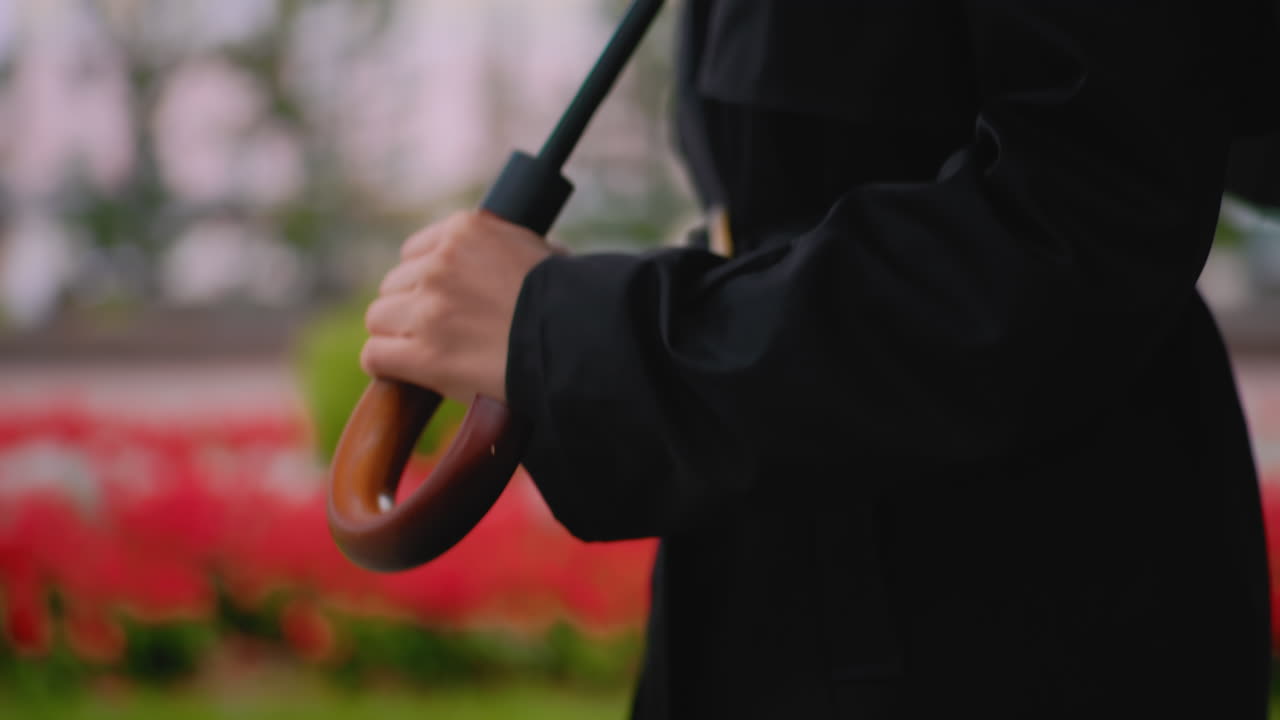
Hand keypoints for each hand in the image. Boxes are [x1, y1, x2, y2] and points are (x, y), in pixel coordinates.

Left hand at [361, 210, 553, 403]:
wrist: (577, 344)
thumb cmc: (569, 304)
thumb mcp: (538, 251)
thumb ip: (503, 249)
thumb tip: (502, 257)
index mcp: (464, 231)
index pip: (414, 252)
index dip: (426, 280)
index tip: (442, 300)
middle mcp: (439, 264)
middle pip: (393, 285)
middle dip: (412, 308)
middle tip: (438, 331)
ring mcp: (428, 309)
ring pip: (379, 319)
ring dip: (398, 336)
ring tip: (425, 352)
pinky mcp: (423, 354)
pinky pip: (375, 355)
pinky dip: (385, 365)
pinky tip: (402, 372)